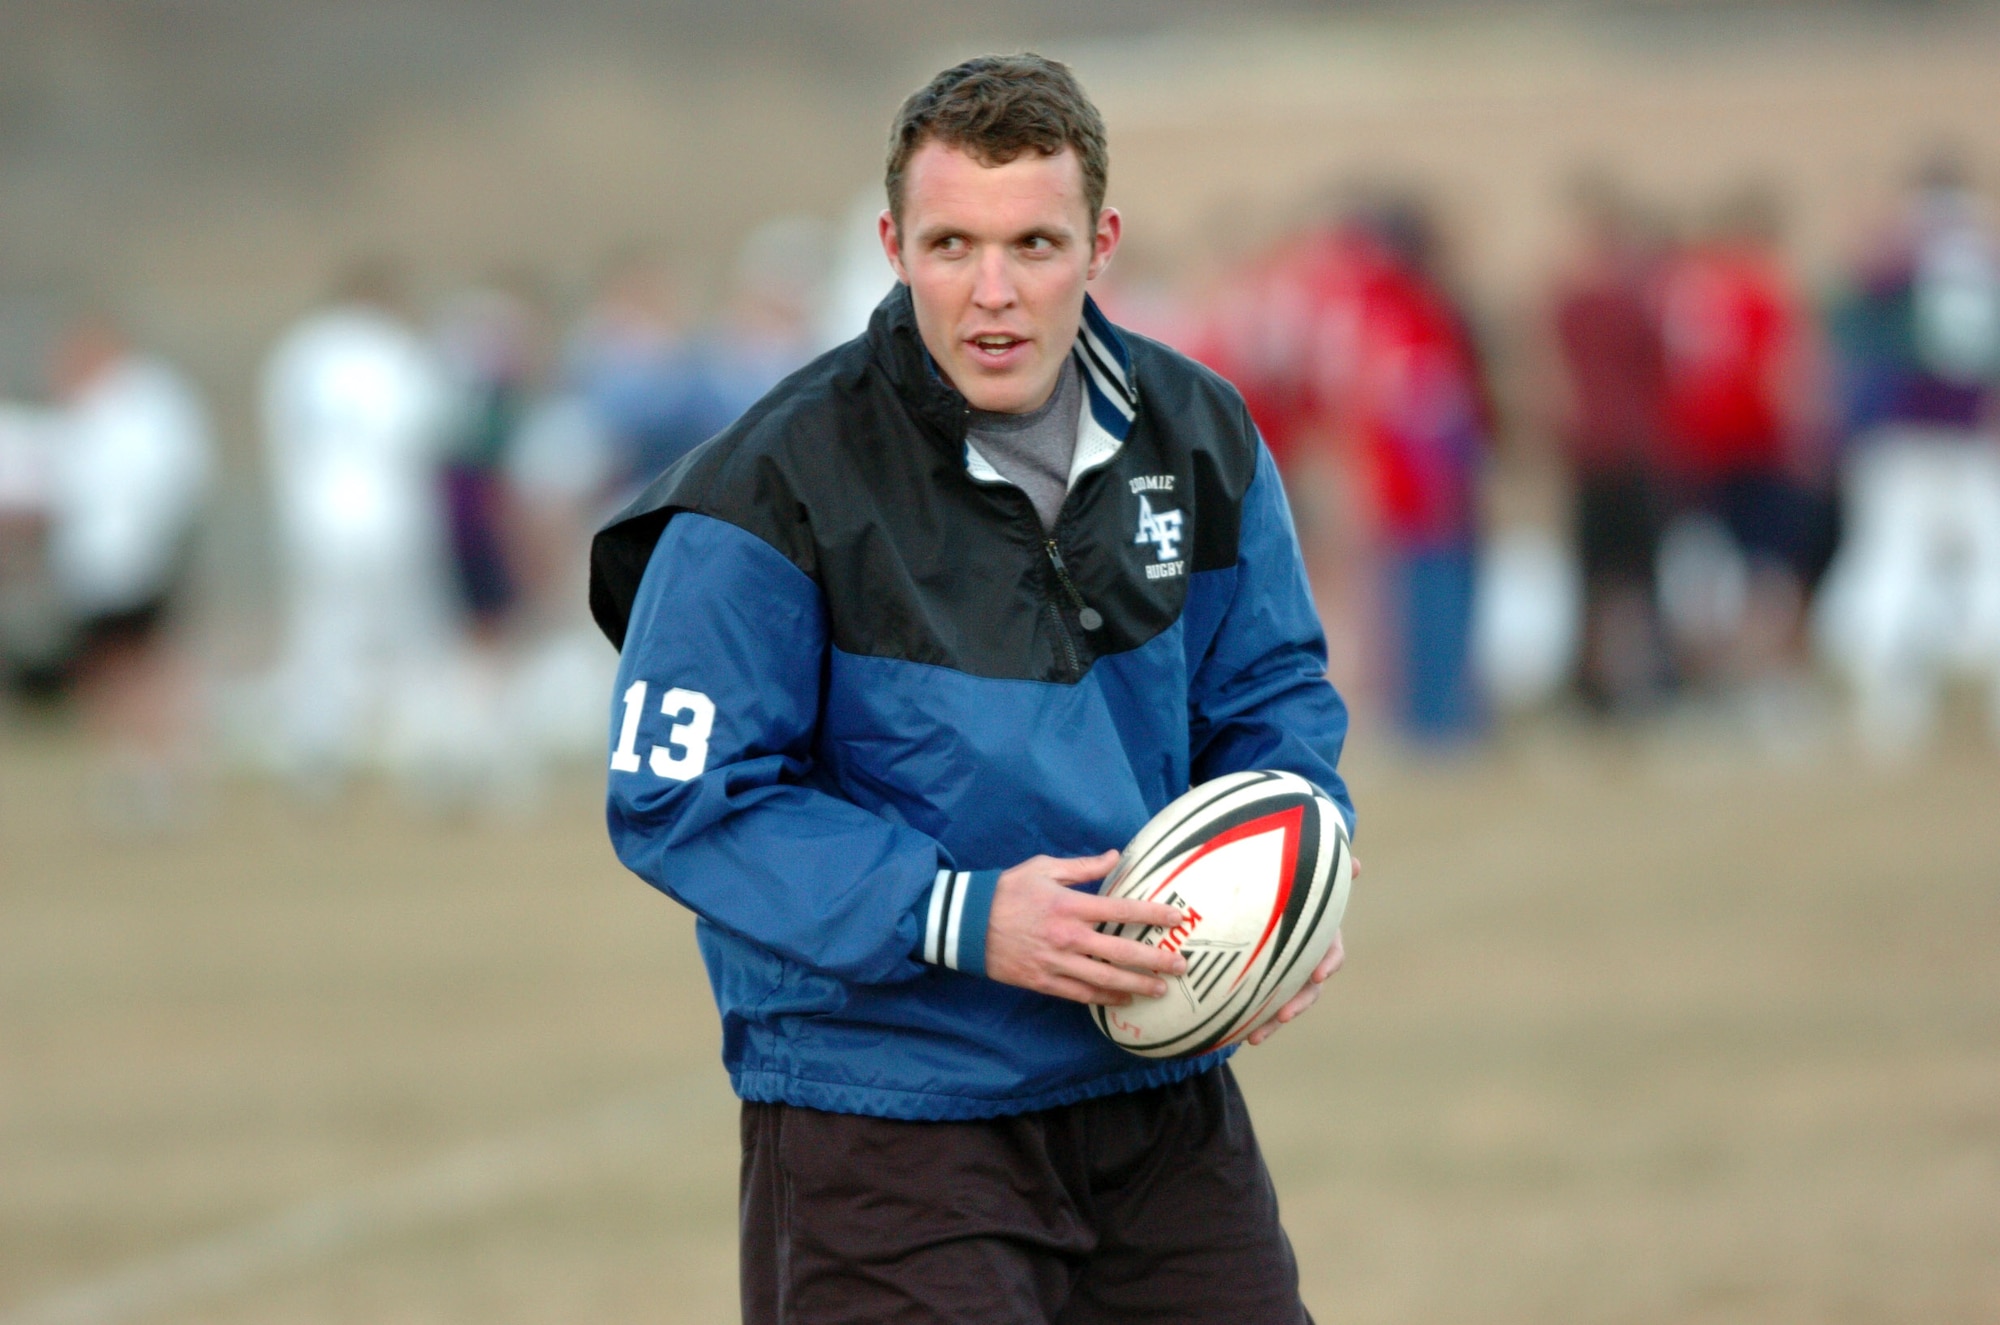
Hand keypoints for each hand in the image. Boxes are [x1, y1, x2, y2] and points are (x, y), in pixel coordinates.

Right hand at [983, 850, 1189, 1005]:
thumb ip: (1083, 867)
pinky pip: (1081, 995)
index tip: (1177, 920)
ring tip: (1160, 990)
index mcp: (1070, 905)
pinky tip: (1124, 1000)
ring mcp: (1056, 963)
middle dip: (1154, 961)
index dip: (1152, 915)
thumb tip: (1116, 856)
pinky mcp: (1044, 981)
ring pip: (1105, 980)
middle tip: (1180, 966)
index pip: (1121, 911)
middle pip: (1121, 953)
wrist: (966, 923)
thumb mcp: (1044, 868)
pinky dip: (1105, 1000)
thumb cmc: (1007, 890)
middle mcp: (1068, 937)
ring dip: (1136, 986)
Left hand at [1245, 853, 1359, 1046]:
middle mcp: (1308, 963)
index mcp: (1322, 939)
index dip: (1328, 963)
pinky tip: (1229, 1035)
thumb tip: (1354, 862)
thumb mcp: (1308, 882)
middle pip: (1308, 989)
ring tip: (1253, 1037)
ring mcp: (1288, 978)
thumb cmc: (1297, 892)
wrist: (1280, 906)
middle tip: (1283, 1014)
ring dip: (1270, 1023)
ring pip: (1284, 1005)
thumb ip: (1325, 874)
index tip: (1318, 972)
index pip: (1333, 953)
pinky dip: (1248, 1020)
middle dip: (1297, 1004)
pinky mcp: (1267, 986)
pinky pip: (1260, 1006)